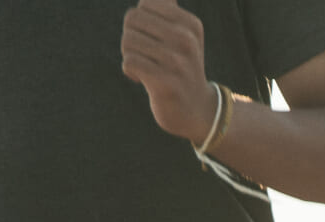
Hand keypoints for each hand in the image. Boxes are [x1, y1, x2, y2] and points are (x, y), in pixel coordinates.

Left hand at [120, 0, 213, 141]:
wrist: (196, 110)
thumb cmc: (181, 67)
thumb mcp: (183, 35)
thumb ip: (168, 9)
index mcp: (190, 24)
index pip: (145, 4)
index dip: (139, 20)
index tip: (150, 37)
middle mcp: (186, 40)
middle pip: (132, 19)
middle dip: (130, 36)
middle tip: (142, 53)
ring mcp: (177, 62)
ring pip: (128, 41)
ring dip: (129, 55)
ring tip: (142, 66)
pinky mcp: (166, 83)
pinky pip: (130, 62)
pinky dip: (129, 71)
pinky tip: (140, 79)